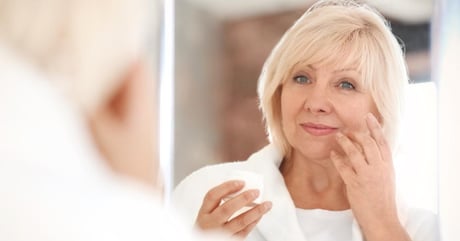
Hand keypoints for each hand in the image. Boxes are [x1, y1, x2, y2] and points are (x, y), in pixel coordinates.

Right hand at [195, 180, 271, 238]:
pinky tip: (259, 216)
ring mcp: (219, 234)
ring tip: (267, 204)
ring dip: (256, 211)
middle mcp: (209, 224)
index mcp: (203, 213)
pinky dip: (254, 222)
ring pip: (240, 221)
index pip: (213, 195)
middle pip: (227, 208)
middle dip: (243, 198)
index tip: (241, 182)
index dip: (227, 187)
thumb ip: (220, 203)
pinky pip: (244, 232)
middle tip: (256, 192)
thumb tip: (242, 188)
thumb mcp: (208, 214)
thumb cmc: (209, 227)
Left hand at [330, 113, 409, 240]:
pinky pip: (343, 167)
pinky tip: (333, 154)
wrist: (382, 218)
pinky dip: (337, 158)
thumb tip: (373, 149)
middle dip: (356, 133)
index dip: (375, 128)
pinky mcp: (355, 184)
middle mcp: (378, 168)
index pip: (382, 142)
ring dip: (344, 142)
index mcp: (388, 166)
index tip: (368, 117)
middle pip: (368, 143)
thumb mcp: (388, 177)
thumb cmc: (383, 198)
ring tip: (337, 136)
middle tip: (347, 130)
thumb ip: (381, 163)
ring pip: (354, 152)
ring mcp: (367, 176)